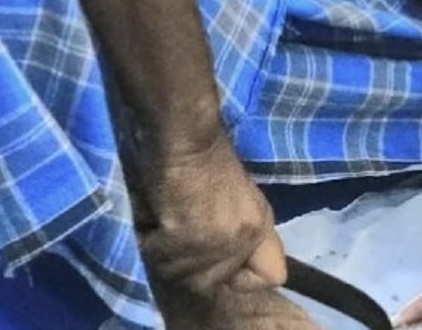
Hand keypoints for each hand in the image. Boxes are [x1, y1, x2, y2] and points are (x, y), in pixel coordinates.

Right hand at [134, 138, 295, 327]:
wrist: (185, 139)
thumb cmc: (211, 163)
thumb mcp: (247, 203)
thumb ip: (251, 239)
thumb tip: (258, 275)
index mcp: (261, 229)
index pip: (271, 277)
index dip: (243, 273)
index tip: (220, 253)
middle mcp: (241, 241)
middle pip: (211, 283)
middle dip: (195, 262)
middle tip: (186, 225)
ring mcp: (212, 242)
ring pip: (180, 275)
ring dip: (168, 253)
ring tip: (170, 220)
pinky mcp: (180, 238)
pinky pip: (158, 257)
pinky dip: (150, 240)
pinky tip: (158, 215)